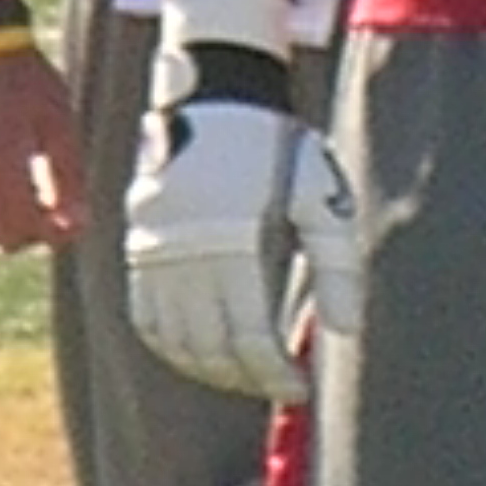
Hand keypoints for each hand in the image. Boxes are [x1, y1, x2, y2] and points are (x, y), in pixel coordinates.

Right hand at [0, 46, 86, 250]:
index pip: (26, 227)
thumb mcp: (61, 125)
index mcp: (0, 163)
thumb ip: (69, 178)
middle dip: (35, 234)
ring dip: (12, 226)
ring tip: (40, 197)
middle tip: (61, 212)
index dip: (55, 235)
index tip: (77, 226)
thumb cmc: (28, 82)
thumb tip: (78, 223)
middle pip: (3, 238)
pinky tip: (15, 184)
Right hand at [124, 0, 356, 402]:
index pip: (251, 336)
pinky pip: (145, 316)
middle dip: (245, 377)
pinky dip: (169, 345)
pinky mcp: (139, 244)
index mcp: (237, 242)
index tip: (299, 389)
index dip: (275, 373)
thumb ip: (337, 263)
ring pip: (175, 339)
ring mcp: (156, 250)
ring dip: (208, 369)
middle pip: (211, 347)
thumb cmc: (279, 147)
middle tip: (274, 385)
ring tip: (242, 375)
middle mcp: (188, 253)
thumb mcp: (321, 194)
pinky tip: (197, 352)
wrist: (218, 96)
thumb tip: (346, 330)